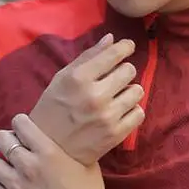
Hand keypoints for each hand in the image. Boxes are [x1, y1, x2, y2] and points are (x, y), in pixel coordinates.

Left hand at [0, 114, 107, 188]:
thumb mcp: (87, 164)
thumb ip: (70, 150)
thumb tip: (64, 141)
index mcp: (48, 151)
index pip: (20, 123)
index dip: (21, 123)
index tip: (25, 128)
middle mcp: (28, 165)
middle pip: (1, 138)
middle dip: (7, 138)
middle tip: (14, 144)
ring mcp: (16, 185)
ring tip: (2, 159)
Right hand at [30, 33, 145, 165]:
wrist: (49, 149)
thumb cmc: (52, 109)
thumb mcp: (62, 78)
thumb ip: (87, 57)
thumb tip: (111, 39)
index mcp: (79, 78)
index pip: (114, 54)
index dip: (125, 47)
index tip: (127, 47)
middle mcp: (95, 95)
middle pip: (129, 71)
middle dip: (123, 71)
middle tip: (114, 78)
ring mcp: (107, 116)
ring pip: (137, 91)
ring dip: (129, 91)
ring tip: (116, 97)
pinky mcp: (116, 134)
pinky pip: (139, 113)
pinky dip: (132, 110)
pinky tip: (119, 112)